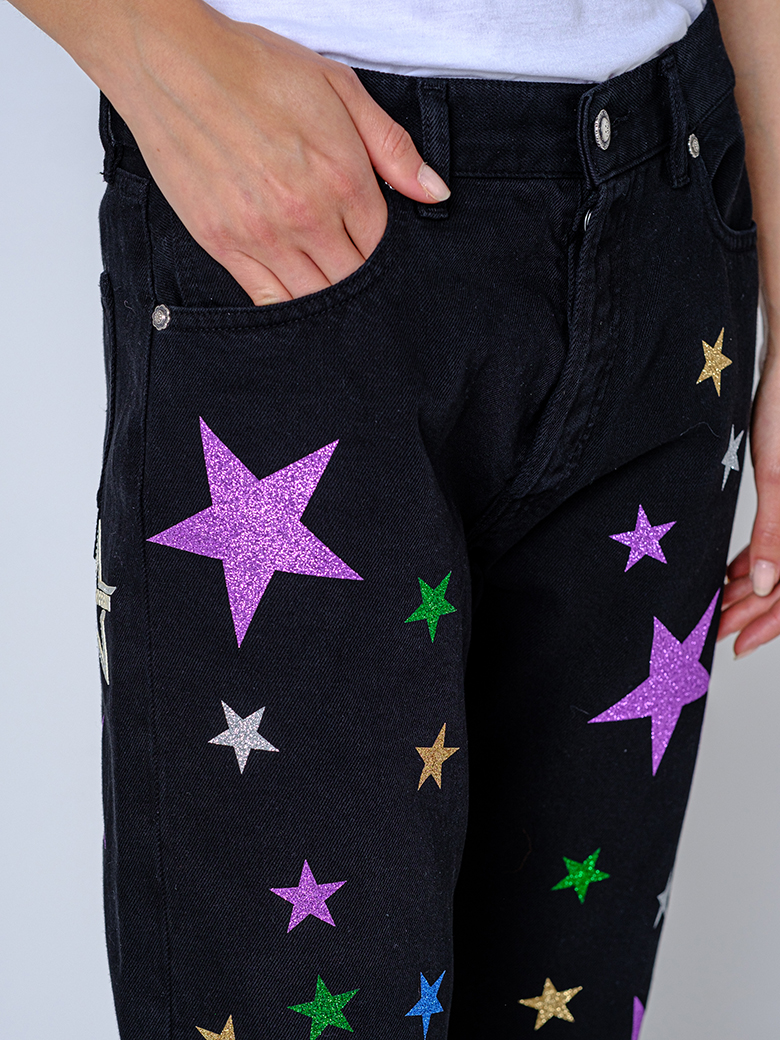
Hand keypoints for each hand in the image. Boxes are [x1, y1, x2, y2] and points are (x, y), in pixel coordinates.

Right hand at [101, 3, 448, 304]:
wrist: (172, 64)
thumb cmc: (255, 69)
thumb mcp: (340, 88)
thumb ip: (392, 146)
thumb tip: (435, 192)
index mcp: (342, 179)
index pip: (383, 245)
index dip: (387, 250)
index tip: (378, 243)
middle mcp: (306, 217)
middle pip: (353, 279)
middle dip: (360, 276)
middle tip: (355, 266)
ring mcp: (263, 237)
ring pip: (315, 297)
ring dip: (329, 295)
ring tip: (328, 278)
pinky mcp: (223, 245)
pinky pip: (267, 299)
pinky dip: (289, 304)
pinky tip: (297, 292)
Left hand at [718, 333, 779, 655]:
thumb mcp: (777, 477)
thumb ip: (775, 533)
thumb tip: (766, 587)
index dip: (773, 623)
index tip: (738, 643)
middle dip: (755, 609)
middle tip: (716, 626)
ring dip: (753, 586)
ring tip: (718, 603)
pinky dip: (757, 557)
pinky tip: (731, 572)